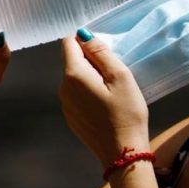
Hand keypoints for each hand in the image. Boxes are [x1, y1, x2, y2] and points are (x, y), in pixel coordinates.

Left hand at [58, 29, 148, 167]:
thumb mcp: (120, 76)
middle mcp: (63, 88)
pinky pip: (76, 95)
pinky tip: (104, 106)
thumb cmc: (126, 112)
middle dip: (90, 61)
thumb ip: (100, 52)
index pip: (68, 43)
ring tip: (111, 93)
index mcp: (73, 75)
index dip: (86, 43)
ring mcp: (65, 104)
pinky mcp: (70, 117)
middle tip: (112, 76)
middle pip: (71, 61)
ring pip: (74, 78)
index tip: (104, 55)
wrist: (122, 152)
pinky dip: (87, 94)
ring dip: (89, 78)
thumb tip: (83, 35)